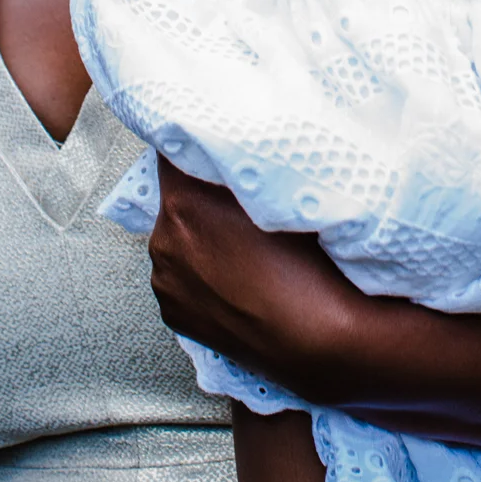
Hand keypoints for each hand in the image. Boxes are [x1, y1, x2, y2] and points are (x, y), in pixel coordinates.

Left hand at [149, 158, 350, 394]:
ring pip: (178, 238)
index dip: (195, 140)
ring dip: (199, 234)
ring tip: (242, 249)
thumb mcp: (277, 194)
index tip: (212, 142)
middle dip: (200, 193)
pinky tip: (235, 279)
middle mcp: (163, 242)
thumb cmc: (307, 265)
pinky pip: (181, 275)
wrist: (317, 341)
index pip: (171, 148)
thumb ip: (239, 166)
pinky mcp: (172, 313)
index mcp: (183, 204)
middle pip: (175, 196)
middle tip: (239, 202)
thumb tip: (226, 147)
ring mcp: (165, 282)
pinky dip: (200, 271)